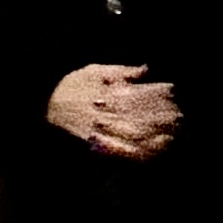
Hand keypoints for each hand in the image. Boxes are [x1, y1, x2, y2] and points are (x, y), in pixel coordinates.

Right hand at [46, 66, 180, 160]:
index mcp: (108, 91)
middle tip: (179, 120)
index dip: (159, 97)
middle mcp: (107, 110)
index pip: (141, 95)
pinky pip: (119, 151)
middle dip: (161, 119)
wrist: (44, 104)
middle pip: (141, 115)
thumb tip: (144, 69)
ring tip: (170, 138)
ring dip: (153, 136)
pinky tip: (149, 154)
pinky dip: (135, 153)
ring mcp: (101, 129)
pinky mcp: (95, 144)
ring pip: (133, 135)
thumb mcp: (94, 71)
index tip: (174, 97)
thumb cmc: (70, 86)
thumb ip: (121, 71)